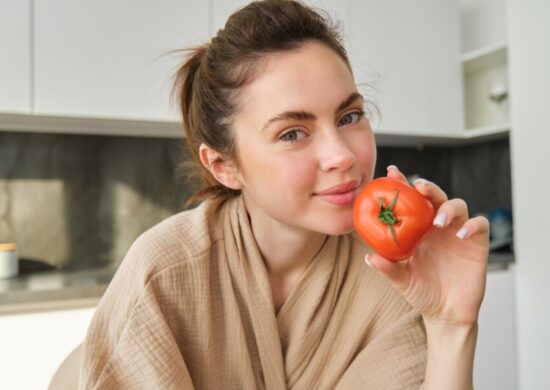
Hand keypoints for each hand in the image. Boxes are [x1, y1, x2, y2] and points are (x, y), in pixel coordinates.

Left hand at [364, 165, 488, 325]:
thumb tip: (369, 258)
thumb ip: (388, 268)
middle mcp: (437, 226)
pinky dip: (472, 224)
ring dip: (448, 207)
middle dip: (428, 187)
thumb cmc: (421, 292)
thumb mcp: (401, 280)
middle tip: (418, 186)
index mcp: (417, 229)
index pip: (410, 200)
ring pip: (458, 205)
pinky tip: (461, 232)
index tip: (391, 172)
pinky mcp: (477, 243)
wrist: (446, 313)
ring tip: (438, 220)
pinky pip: (480, 224)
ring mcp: (457, 232)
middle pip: (435, 196)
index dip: (402, 184)